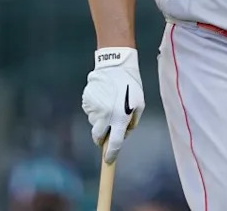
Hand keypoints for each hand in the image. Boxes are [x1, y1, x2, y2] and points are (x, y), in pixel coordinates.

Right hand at [81, 47, 144, 163]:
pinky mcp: (86, 101)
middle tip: (108, 130)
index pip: (115, 144)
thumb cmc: (131, 85)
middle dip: (102, 138)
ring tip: (110, 103)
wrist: (115, 66)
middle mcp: (105, 116)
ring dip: (101, 119)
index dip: (111, 155)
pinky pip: (90, 112)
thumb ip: (132, 122)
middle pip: (98, 137)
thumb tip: (123, 135)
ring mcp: (94, 109)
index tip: (109, 160)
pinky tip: (103, 97)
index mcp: (120, 118)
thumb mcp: (139, 104)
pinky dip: (96, 109)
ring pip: (94, 123)